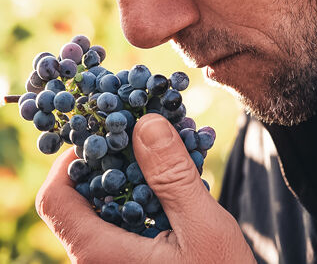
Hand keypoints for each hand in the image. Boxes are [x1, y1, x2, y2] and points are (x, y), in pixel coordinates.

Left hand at [35, 113, 255, 263]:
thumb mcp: (202, 228)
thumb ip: (173, 178)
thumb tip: (146, 125)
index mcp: (100, 253)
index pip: (56, 198)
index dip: (71, 158)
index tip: (106, 133)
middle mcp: (99, 257)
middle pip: (82, 195)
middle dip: (114, 156)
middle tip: (147, 132)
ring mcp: (118, 258)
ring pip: (110, 201)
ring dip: (137, 169)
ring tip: (171, 147)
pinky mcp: (136, 256)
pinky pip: (130, 213)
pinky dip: (149, 187)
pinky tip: (179, 175)